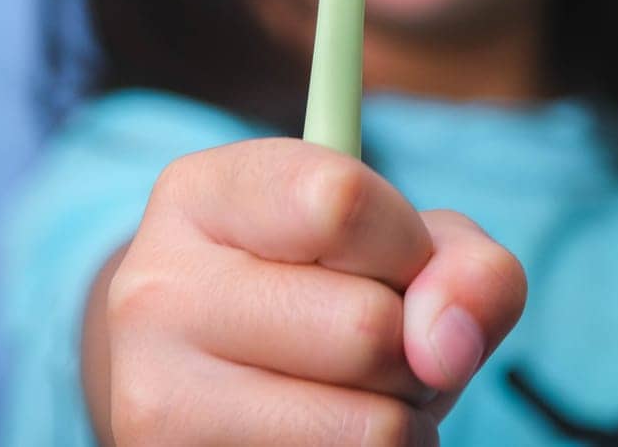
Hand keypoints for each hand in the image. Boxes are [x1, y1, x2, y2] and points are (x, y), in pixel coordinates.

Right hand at [103, 136, 527, 444]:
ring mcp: (155, 397)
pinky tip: (325, 438)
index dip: (405, 244)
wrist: (214, 385)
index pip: (339, 202)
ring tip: (351, 396)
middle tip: (373, 345)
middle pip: (367, 327)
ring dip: (402, 421)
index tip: (396, 263)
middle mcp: (155, 289)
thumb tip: (447, 346)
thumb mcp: (400, 247)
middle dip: (411, 349)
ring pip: (370, 428)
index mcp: (200, 194)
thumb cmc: (327, 295)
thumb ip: (463, 266)